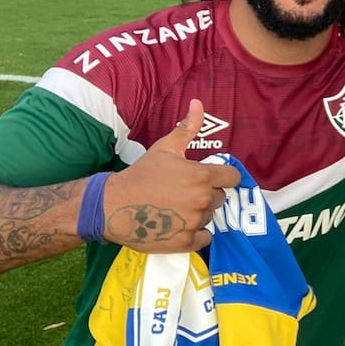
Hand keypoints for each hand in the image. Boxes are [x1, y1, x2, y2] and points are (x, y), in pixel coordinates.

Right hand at [101, 99, 240, 251]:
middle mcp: (202, 199)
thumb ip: (187, 128)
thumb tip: (198, 103)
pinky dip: (195, 234)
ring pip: (210, 217)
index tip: (209, 178)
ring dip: (199, 214)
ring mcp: (194, 222)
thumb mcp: (164, 148)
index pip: (233, 178)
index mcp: (202, 176)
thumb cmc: (141, 174)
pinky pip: (204, 238)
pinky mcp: (185, 242)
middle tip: (184, 193)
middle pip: (220, 198)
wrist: (112, 205)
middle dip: (207, 195)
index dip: (222, 177)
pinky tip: (179, 225)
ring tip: (177, 208)